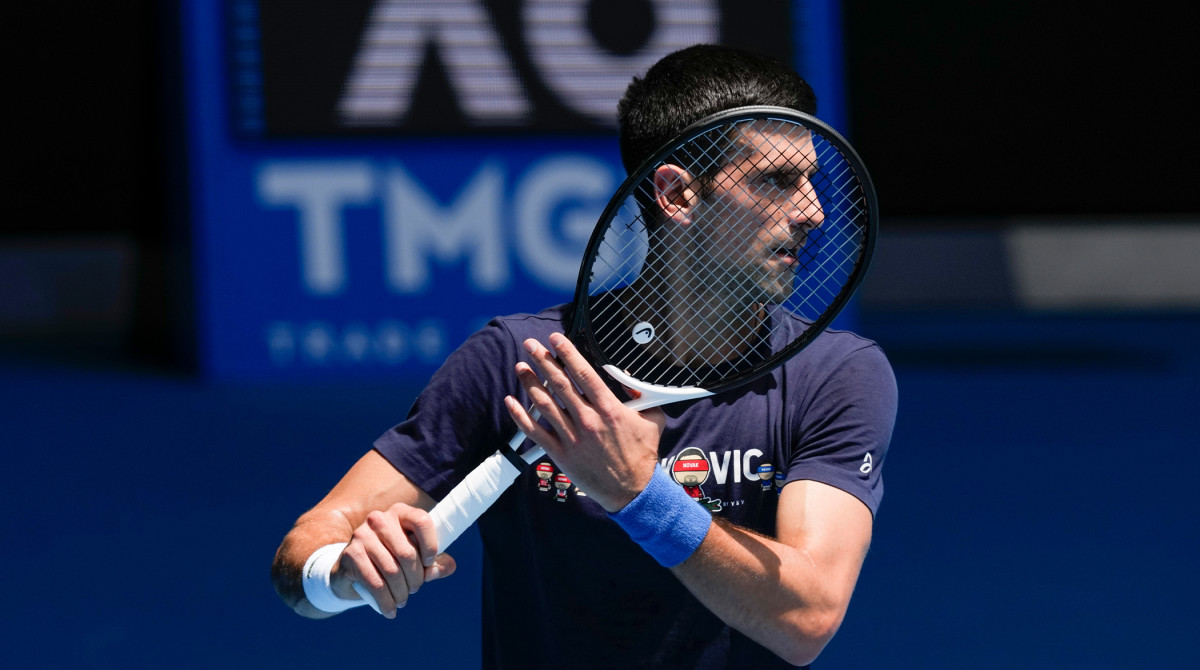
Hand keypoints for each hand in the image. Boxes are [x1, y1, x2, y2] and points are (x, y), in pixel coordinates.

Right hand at [330, 502, 455, 617]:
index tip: (429, 563)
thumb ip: (435, 563)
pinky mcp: (351, 555)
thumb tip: (446, 568)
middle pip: (407, 553)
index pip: (422, 522)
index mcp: (400, 512)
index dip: (431, 545)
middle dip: (416, 579)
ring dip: (402, 593)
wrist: (352, 568)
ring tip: (403, 600)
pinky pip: (375, 583)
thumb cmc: (391, 559)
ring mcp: (362, 535)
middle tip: (414, 589)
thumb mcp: (415, 558)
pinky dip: (386, 602)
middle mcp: (380, 519)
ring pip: (392, 571)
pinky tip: (390, 610)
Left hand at [505, 333, 665, 511]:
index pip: (583, 374)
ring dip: (530, 383)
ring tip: (520, 366)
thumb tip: (632, 377)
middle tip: (530, 344)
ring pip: (544, 404)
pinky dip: (521, 416)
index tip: (555, 339)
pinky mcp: (561, 454)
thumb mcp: (652, 420)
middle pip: (559, 383)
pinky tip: (511, 402)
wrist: (632, 491)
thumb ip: (642, 397)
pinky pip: (535, 432)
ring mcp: (572, 437)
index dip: (567, 353)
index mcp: (609, 409)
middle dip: (542, 361)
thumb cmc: (642, 455)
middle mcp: (587, 420)